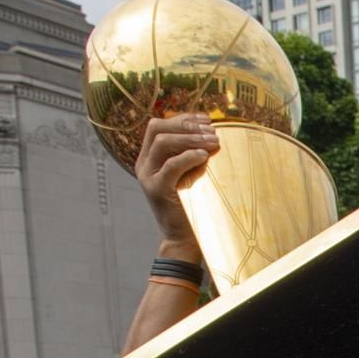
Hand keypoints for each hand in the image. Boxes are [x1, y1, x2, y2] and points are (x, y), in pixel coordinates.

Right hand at [133, 114, 215, 247]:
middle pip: (157, 128)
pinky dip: (189, 157)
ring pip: (163, 143)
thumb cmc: (193, 206)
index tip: (206, 119)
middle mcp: (145, 164)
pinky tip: (205, 157)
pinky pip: (171, 165)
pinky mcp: (157, 190)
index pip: (159, 126)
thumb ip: (191, 155)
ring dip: (191, 138)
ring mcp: (148, 177)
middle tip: (212, 131)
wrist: (184, 239)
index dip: (182, 118)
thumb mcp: (190, 174)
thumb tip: (211, 131)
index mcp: (150, 157)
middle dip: (187, 125)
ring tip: (213, 142)